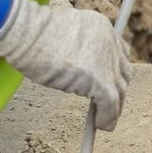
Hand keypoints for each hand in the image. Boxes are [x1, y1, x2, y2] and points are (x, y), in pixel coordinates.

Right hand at [0, 0, 130, 130]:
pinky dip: (107, 117)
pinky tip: (99, 125)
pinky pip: (110, 104)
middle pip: (123, 72)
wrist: (28, 33)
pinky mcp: (101, 80)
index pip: (119, 52)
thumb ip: (77, 48)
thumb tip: (77, 71)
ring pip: (119, 90)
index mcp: (102, 27)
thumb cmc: (34, 33)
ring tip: (106, 121)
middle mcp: (110, 42)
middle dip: (118, 90)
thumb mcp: (65, 35)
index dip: (115, 70)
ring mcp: (107, 61)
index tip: (111, 81)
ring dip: (114, 108)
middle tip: (110, 106)